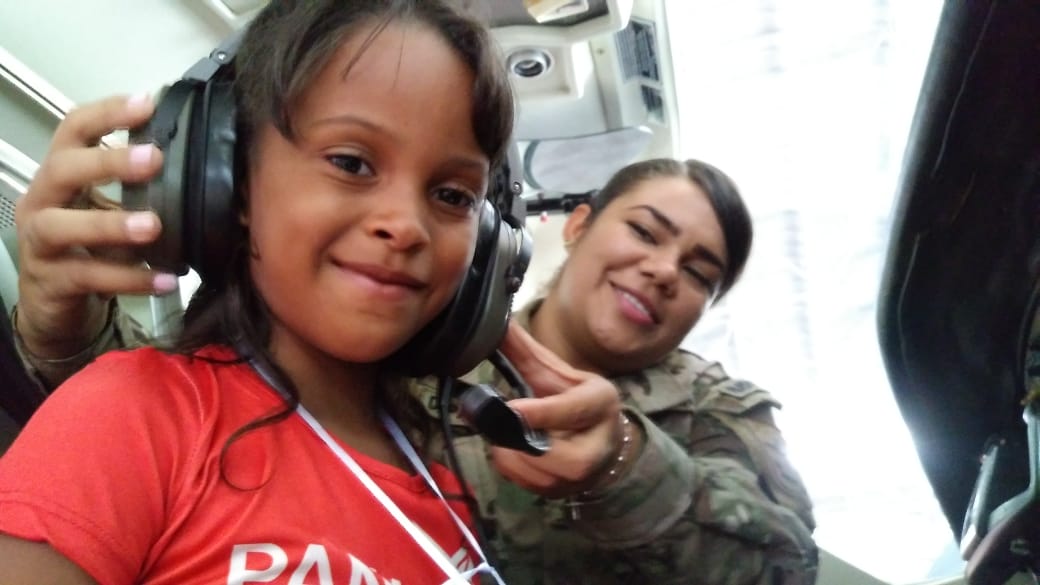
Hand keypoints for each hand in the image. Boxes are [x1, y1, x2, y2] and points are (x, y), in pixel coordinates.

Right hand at [15, 94, 174, 358]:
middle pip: (62, 169)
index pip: (74, 130)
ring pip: (63, 226)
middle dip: (106, 162)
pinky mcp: (51, 281)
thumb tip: (196, 165)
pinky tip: (166, 279)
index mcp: (60, 175)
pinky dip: (130, 278)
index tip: (146, 103)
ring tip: (153, 225)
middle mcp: (42, 201)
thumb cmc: (85, 248)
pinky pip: (89, 277)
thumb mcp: (108, 211)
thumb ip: (136, 189)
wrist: (54, 306)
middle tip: (152, 158)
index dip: (106, 113)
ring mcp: (39, 242)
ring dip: (110, 223)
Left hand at [491, 321, 633, 498]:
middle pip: (547, 452)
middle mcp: (595, 447)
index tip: (511, 408)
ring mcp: (579, 477)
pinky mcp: (560, 493)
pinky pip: (520, 482)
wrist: (604, 443)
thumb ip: (527, 354)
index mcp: (600, 404)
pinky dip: (508, 464)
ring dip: (507, 449)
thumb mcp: (560, 374)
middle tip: (502, 416)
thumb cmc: (578, 401)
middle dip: (515, 436)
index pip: (568, 412)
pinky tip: (514, 448)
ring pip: (528, 469)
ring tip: (509, 431)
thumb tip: (497, 324)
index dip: (538, 413)